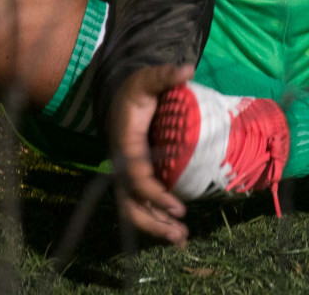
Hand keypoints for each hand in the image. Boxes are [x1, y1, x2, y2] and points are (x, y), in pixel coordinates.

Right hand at [108, 64, 193, 245]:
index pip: (135, 177)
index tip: (177, 207)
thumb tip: (188, 68)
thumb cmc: (136, 92)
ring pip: (135, 210)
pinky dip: (157, 220)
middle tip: (180, 234)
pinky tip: (177, 231)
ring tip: (182, 240)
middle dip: (153, 222)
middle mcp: (121, 165)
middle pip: (130, 203)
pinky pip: (142, 206)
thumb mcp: (147, 80)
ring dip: (156, 227)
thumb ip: (165, 75)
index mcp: (124, 145)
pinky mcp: (135, 180)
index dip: (154, 194)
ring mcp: (126, 175)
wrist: (121, 101)